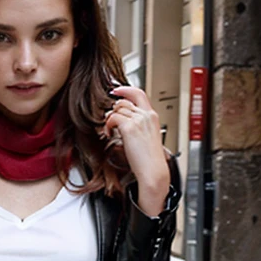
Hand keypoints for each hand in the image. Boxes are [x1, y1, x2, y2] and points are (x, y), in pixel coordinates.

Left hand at [102, 86, 169, 214]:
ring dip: (109, 119)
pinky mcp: (130, 128)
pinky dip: (107, 125)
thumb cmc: (149, 159)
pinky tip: (109, 134)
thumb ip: (137, 126)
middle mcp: (146, 115)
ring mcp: (139, 120)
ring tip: (109, 130)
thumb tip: (121, 120)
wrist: (153, 170)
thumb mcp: (145, 137)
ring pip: (117, 109)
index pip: (139, 94)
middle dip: (113, 110)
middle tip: (109, 121)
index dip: (125, 89)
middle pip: (124, 101)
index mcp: (152, 116)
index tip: (115, 91)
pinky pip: (112, 118)